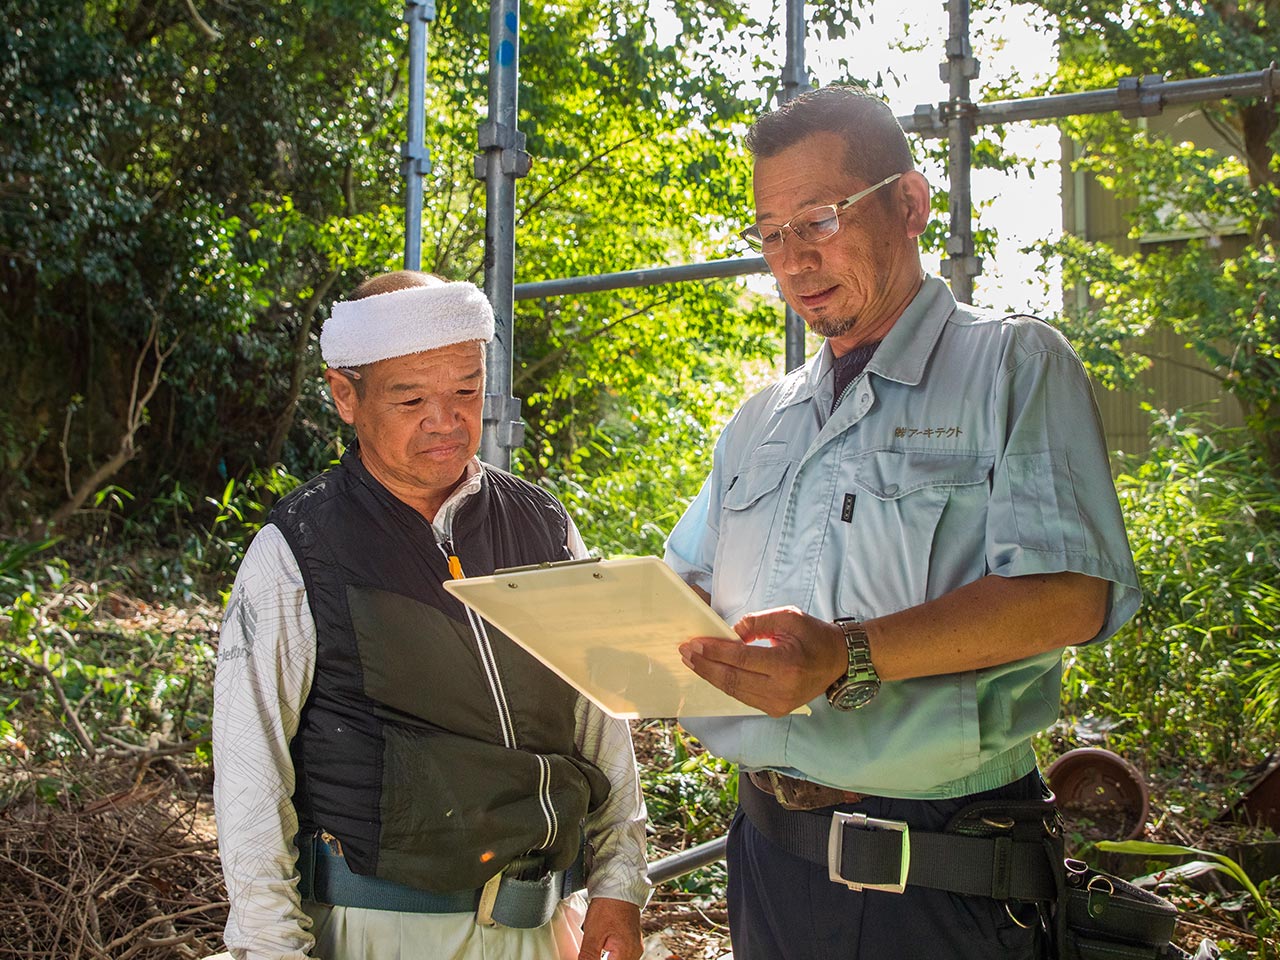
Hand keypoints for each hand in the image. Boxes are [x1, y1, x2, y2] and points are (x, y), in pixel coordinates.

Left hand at [578, 896, 641, 959]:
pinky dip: (611, 958)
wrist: (618, 887)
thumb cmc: (608, 905)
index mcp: (627, 952)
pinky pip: (622, 957)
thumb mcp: (593, 934)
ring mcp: (635, 947)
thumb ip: (588, 957)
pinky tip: (601, 954)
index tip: (588, 957)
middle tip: (589, 954)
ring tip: (593, 953)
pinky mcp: (632, 942)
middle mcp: (635, 952)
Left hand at [679, 606, 846, 716]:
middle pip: (733, 679)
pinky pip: (743, 697)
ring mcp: (779, 705)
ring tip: (692, 661)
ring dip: (710, 676)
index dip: (715, 652)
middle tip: (685, 652)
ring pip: (734, 691)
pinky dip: (725, 684)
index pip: (741, 659)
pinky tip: (711, 672)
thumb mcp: (788, 618)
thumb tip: (730, 633)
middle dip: (705, 665)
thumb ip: (756, 623)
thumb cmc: (813, 635)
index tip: (694, 643)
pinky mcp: (776, 710)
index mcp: (787, 665)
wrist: (838, 660)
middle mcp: (782, 690)